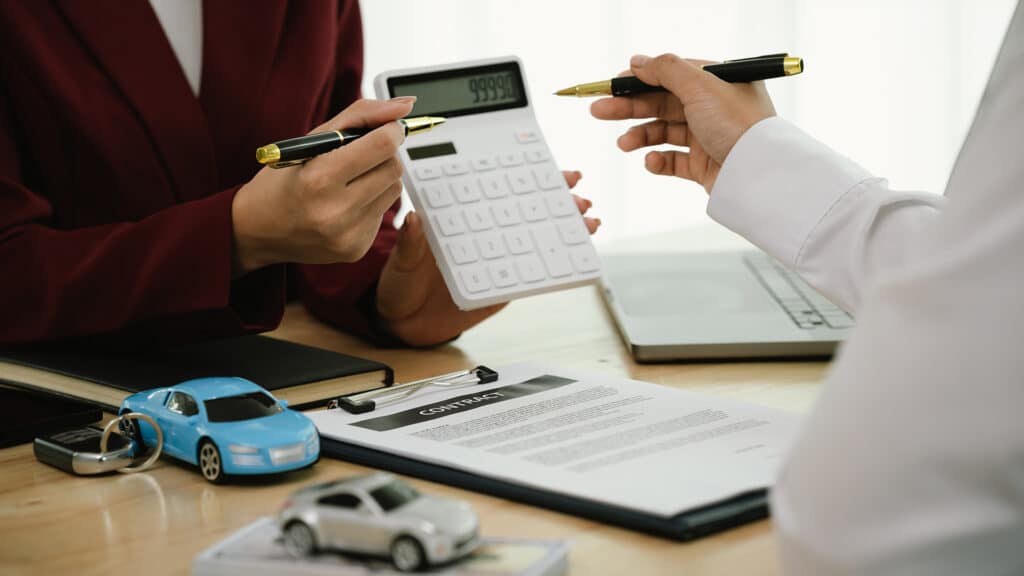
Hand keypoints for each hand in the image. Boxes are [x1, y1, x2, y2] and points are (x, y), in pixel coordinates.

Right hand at [231, 97, 417, 274]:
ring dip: (380, 177)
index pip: (383, 145)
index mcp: (319, 178)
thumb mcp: (312, 138)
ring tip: (350, 180)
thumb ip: (361, 115)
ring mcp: (347, 235)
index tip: (386, 127)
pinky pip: (383, 214)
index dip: (391, 130)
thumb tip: (406, 106)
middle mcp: (335, 211)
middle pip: (394, 167)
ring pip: (394, 190)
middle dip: (385, 153)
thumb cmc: (284, 177)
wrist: (258, 230)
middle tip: (363, 153)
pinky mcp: (356, 249)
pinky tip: (345, 204)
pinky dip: (371, 202)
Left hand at [376, 171, 598, 346]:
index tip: (545, 164)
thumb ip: (410, 243)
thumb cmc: (400, 285)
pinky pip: (535, 271)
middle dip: (556, 195)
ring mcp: (498, 257)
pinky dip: (558, 263)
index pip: (494, 189)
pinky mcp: (506, 284)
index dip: (521, 174)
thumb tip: (412, 220)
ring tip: (587, 218)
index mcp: (460, 218)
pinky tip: (577, 254)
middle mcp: (484, 233)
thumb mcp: (400, 262)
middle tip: (577, 191)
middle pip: (525, 208)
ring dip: (565, 226)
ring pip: (537, 236)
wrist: (405, 323)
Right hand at [590, 54, 775, 192]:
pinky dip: (658, 160)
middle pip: (662, 103)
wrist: (759, 174)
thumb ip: (665, 70)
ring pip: (664, 132)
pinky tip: (651, 161)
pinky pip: (673, 160)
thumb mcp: (700, 86)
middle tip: (599, 110)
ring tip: (624, 144)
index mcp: (717, 83)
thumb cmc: (739, 125)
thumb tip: (639, 61)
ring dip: (640, 135)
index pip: (671, 75)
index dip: (640, 79)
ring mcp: (708, 136)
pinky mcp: (704, 164)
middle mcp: (713, 107)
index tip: (613, 84)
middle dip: (630, 108)